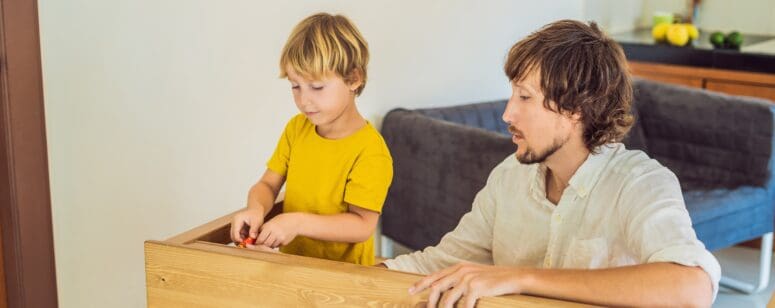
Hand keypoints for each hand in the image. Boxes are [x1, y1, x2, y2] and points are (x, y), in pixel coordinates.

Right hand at [230, 207, 264, 242]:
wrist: (256, 210)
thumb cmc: (256, 214)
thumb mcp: (257, 221)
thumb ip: (254, 229)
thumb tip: (252, 237)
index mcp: (237, 220)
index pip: (235, 232)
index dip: (239, 240)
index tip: (246, 244)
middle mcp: (234, 223)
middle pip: (233, 236)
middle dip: (239, 241)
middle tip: (247, 245)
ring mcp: (235, 226)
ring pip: (235, 237)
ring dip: (241, 240)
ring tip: (249, 242)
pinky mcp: (237, 228)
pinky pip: (238, 236)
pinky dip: (242, 239)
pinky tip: (249, 240)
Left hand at [256, 213, 299, 247]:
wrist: (296, 222)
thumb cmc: (282, 220)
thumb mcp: (271, 221)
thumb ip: (264, 228)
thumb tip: (255, 237)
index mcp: (269, 226)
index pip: (260, 238)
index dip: (257, 242)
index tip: (255, 242)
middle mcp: (275, 233)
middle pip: (265, 243)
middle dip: (262, 245)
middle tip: (261, 244)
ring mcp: (280, 238)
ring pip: (271, 246)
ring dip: (269, 245)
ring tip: (269, 240)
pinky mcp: (284, 242)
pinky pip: (277, 246)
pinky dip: (275, 244)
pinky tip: (277, 239)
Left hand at [408, 263, 524, 307]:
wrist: (514, 277)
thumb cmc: (494, 279)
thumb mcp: (474, 274)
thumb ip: (460, 278)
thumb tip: (447, 289)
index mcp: (459, 267)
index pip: (435, 275)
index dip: (421, 283)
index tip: (411, 291)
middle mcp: (461, 271)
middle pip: (436, 287)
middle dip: (428, 301)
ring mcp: (468, 279)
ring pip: (447, 300)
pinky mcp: (476, 288)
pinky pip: (463, 306)